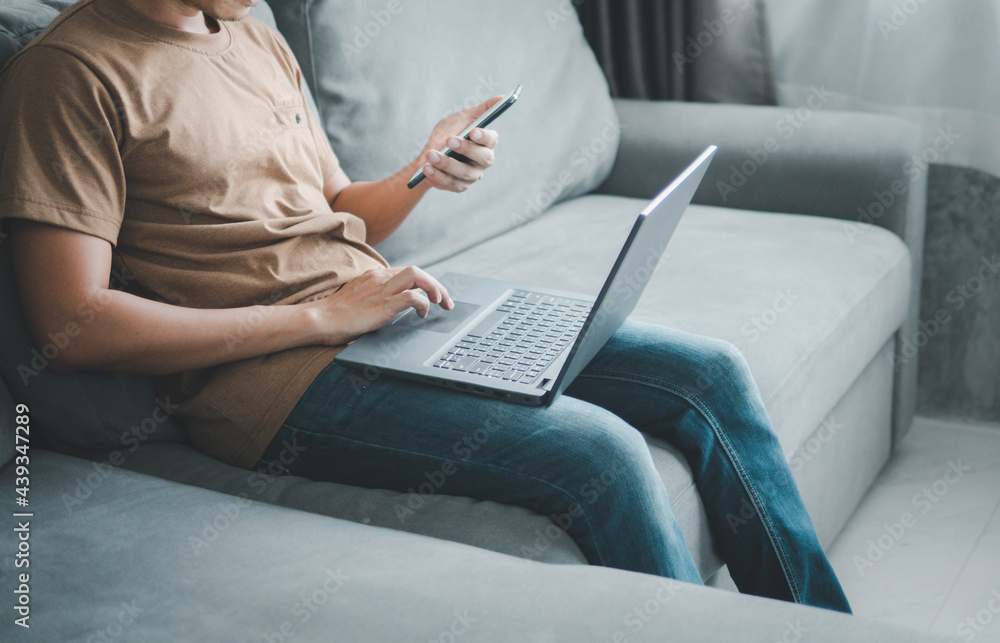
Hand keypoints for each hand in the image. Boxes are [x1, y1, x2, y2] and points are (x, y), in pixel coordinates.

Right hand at [307, 266, 453, 345]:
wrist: (319, 319)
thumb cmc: (335, 314)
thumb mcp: (359, 298)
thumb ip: (374, 295)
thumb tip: (390, 305)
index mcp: (375, 276)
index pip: (408, 272)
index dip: (425, 283)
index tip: (434, 296)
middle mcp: (380, 278)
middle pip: (417, 271)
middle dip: (437, 285)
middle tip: (446, 302)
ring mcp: (382, 290)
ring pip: (418, 276)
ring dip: (435, 289)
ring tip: (440, 303)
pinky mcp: (383, 304)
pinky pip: (412, 297)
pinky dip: (423, 304)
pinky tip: (422, 314)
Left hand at [417, 96, 502, 192]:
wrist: (427, 155)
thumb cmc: (447, 134)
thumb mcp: (460, 119)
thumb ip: (479, 110)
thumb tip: (500, 97)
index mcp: (486, 143)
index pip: (492, 140)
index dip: (484, 137)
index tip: (472, 131)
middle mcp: (483, 161)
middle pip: (483, 158)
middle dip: (466, 149)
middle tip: (449, 140)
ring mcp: (472, 175)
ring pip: (465, 173)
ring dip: (447, 163)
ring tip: (430, 155)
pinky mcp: (459, 186)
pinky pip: (451, 183)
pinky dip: (437, 175)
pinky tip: (427, 168)